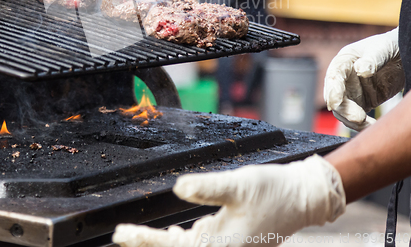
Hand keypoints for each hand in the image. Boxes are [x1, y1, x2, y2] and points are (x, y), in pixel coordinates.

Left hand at [113, 155, 344, 246]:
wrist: (302, 196)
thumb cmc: (273, 191)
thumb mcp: (238, 185)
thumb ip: (206, 188)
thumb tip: (178, 188)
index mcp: (223, 245)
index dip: (145, 240)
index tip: (121, 233)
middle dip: (149, 243)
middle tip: (122, 235)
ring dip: (162, 242)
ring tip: (137, 236)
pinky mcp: (232, 239)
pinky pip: (200, 243)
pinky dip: (181, 240)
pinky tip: (172, 235)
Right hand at [324, 28, 403, 131]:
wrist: (401, 54)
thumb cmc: (388, 46)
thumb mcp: (380, 49)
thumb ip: (371, 59)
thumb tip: (361, 69)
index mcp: (343, 62)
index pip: (334, 77)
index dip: (332, 90)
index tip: (334, 102)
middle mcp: (344, 78)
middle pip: (336, 98)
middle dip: (344, 110)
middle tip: (359, 118)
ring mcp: (352, 92)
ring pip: (344, 111)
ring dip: (352, 121)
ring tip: (367, 125)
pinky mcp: (363, 102)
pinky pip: (357, 117)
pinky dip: (362, 125)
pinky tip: (373, 127)